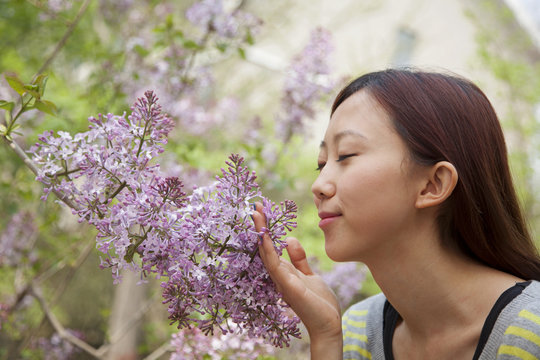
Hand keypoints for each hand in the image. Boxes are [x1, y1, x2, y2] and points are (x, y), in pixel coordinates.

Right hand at [252, 203, 342, 358]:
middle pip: (265, 247)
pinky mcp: (288, 286)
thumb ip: (299, 259)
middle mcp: (279, 275)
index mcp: (284, 271)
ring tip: (257, 215)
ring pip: (267, 253)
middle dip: (260, 227)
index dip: (266, 229)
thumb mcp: (309, 275)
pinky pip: (275, 265)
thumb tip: (289, 239)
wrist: (328, 325)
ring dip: (261, 233)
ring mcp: (282, 280)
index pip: (271, 246)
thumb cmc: (319, 302)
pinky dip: (269, 250)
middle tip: (255, 207)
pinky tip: (265, 237)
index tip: (262, 211)